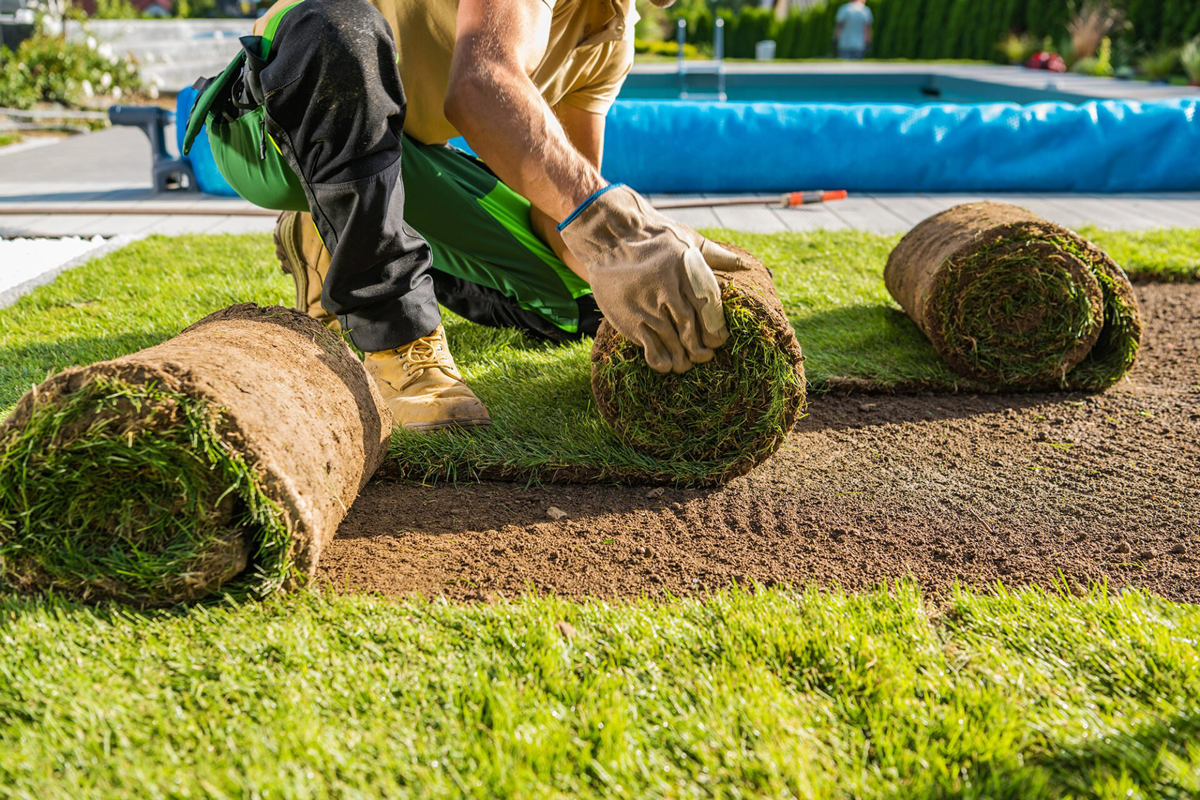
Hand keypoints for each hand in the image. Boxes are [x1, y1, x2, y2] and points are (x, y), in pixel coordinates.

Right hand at [558, 185, 741, 373]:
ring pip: (672, 341)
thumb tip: (744, 266)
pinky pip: (649, 346)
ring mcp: (648, 306)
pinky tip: (665, 365)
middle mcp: (669, 290)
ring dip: (682, 358)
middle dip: (701, 348)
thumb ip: (716, 255)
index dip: (717, 330)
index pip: (709, 310)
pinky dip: (660, 360)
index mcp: (688, 272)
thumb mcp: (688, 239)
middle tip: (704, 356)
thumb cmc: (653, 238)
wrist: (611, 236)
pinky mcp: (630, 318)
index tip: (719, 340)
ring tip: (685, 364)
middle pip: (692, 328)